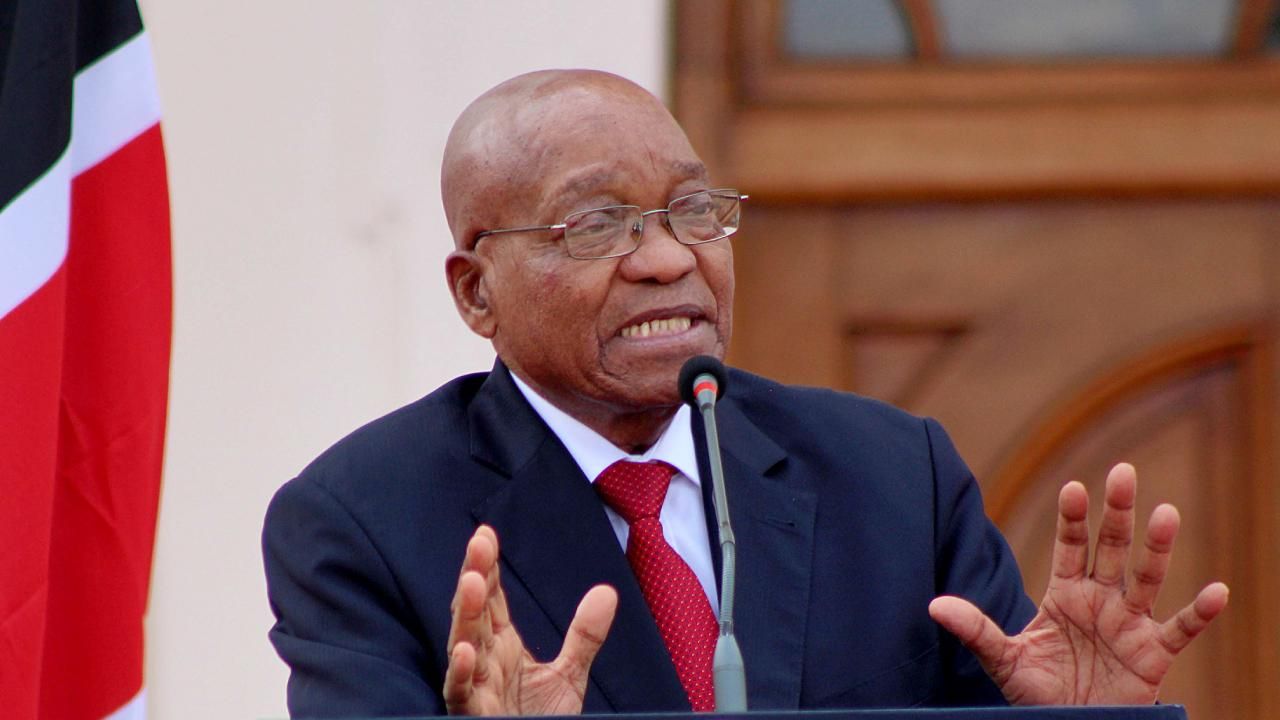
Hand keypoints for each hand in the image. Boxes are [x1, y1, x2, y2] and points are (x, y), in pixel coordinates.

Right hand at [444, 525, 617, 714]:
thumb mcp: (568, 675)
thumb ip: (582, 635)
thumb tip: (606, 591)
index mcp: (500, 648)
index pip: (491, 600)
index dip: (488, 567)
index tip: (487, 535)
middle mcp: (483, 662)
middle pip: (474, 614)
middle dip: (475, 578)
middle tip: (479, 544)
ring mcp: (476, 688)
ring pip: (463, 647)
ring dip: (466, 616)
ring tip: (472, 583)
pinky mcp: (474, 714)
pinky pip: (461, 694)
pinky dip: (460, 674)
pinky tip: (463, 651)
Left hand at [929, 463, 1228, 704]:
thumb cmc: (1037, 694)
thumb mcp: (1004, 661)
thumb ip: (975, 630)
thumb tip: (934, 606)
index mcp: (1064, 595)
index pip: (1069, 547)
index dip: (1072, 519)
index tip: (1072, 487)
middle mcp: (1099, 600)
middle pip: (1110, 549)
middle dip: (1116, 513)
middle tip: (1123, 472)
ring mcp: (1128, 624)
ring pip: (1145, 578)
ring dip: (1157, 548)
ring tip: (1166, 513)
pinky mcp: (1152, 654)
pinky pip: (1180, 630)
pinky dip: (1199, 612)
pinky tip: (1216, 591)